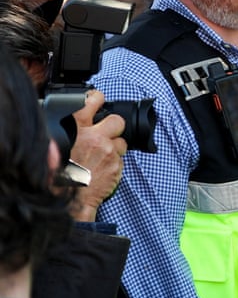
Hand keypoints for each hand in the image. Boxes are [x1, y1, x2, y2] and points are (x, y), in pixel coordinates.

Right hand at [68, 89, 126, 221]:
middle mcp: (94, 136)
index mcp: (75, 127)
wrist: (68, 198)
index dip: (97, 99)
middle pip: (117, 121)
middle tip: (106, 133)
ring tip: (102, 156)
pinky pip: (121, 159)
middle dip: (114, 126)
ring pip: (122, 142)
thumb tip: (71, 121)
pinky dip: (114, 162)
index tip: (98, 100)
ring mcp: (107, 151)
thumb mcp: (54, 144)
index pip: (92, 100)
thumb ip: (66, 130)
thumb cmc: (58, 173)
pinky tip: (102, 168)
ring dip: (115, 147)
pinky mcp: (116, 165)